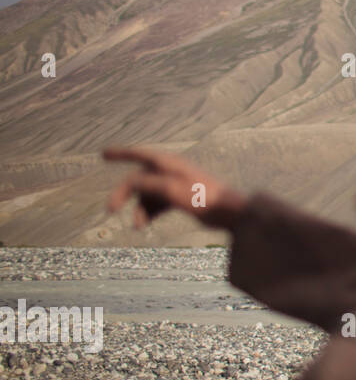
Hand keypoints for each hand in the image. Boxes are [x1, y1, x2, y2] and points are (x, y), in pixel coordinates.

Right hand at [103, 147, 246, 230]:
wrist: (227, 212)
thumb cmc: (201, 197)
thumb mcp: (168, 189)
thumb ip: (146, 183)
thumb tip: (129, 182)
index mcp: (168, 163)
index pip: (139, 154)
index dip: (120, 153)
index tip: (103, 154)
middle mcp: (170, 171)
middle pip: (138, 179)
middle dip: (124, 194)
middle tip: (110, 209)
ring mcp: (175, 185)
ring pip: (147, 195)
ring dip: (139, 209)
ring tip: (139, 226)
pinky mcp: (180, 199)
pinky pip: (157, 204)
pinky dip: (149, 213)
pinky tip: (144, 224)